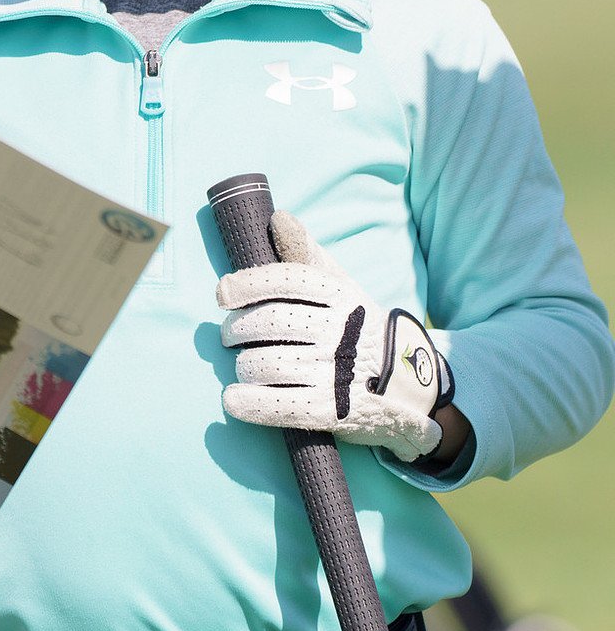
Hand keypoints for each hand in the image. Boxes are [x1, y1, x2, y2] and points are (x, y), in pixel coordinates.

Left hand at [218, 211, 453, 461]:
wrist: (408, 385)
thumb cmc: (358, 327)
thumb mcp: (342, 286)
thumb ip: (307, 253)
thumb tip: (278, 218)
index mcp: (342, 296)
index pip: (287, 280)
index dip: (248, 283)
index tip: (222, 293)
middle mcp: (341, 331)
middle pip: (271, 323)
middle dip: (238, 329)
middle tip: (230, 335)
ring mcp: (337, 373)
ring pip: (268, 364)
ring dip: (243, 366)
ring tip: (244, 366)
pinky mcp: (331, 412)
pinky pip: (278, 406)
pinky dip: (247, 403)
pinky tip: (233, 399)